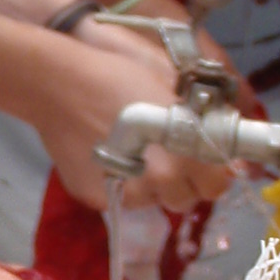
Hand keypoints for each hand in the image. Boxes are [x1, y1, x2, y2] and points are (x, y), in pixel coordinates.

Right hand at [38, 35, 228, 212]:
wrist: (57, 86)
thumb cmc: (118, 78)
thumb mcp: (169, 93)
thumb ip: (201, 124)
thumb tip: (222, 145)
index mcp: (182, 155)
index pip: (217, 186)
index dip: (213, 173)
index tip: (204, 161)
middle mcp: (158, 182)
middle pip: (185, 199)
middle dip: (182, 182)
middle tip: (167, 156)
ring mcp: (125, 194)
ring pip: (153, 201)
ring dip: (151, 185)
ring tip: (136, 155)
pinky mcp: (98, 198)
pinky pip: (123, 198)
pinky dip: (122, 183)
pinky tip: (109, 156)